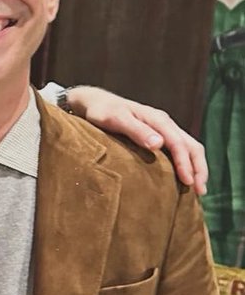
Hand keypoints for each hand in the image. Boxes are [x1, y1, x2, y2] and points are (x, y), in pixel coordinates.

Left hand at [65, 86, 207, 195]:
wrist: (94, 102)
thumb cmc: (102, 112)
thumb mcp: (115, 120)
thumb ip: (136, 131)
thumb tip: (159, 144)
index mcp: (157, 119)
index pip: (178, 143)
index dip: (185, 163)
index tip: (188, 182)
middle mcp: (164, 123)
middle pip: (191, 145)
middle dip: (198, 168)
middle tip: (200, 191)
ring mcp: (162, 128)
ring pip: (188, 147)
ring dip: (195, 166)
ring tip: (197, 189)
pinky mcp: (157, 134)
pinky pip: (179, 149)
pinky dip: (186, 163)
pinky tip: (183, 177)